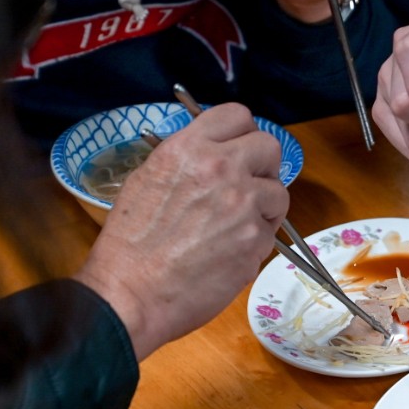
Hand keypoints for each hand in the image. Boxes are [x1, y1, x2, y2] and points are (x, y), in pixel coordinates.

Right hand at [74, 103, 288, 360]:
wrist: (130, 294)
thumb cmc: (129, 245)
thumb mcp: (147, 180)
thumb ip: (187, 162)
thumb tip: (213, 156)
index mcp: (188, 149)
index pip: (237, 115)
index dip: (243, 133)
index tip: (240, 150)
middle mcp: (221, 169)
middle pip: (270, 147)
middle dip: (263, 166)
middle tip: (248, 185)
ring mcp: (243, 205)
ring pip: (279, 193)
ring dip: (264, 207)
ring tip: (235, 226)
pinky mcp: (256, 240)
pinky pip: (271, 232)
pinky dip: (256, 241)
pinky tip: (229, 252)